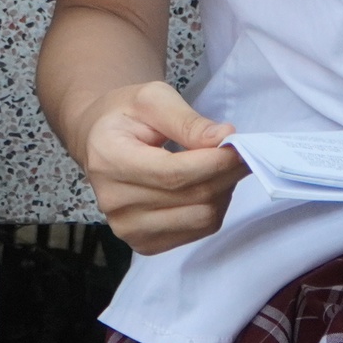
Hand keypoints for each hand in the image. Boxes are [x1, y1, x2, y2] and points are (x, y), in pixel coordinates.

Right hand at [75, 81, 248, 253]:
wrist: (101, 141)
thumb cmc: (127, 115)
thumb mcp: (153, 99)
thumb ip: (187, 120)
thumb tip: (224, 138)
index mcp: (109, 159)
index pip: (174, 173)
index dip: (215, 162)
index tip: (239, 146)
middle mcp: (114, 201)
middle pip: (192, 197)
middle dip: (226, 174)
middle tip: (242, 154)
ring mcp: (127, 227)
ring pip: (201, 218)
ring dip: (223, 192)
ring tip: (221, 168)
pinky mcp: (143, 243)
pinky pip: (198, 232)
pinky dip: (213, 208)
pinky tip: (208, 186)